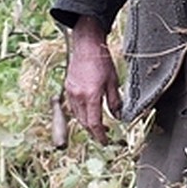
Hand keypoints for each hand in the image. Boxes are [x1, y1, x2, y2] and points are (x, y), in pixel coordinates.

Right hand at [65, 16, 121, 144]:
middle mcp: (78, 96)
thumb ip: (115, 101)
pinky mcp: (68, 88)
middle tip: (104, 133)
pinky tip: (88, 111)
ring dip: (86, 123)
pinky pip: (73, 107)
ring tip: (97, 124)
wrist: (87, 46)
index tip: (105, 141)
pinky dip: (80, 113)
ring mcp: (71, 93)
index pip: (94, 123)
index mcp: (91, 96)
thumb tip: (118, 116)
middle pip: (84, 122)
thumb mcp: (113, 81)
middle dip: (94, 131)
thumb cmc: (102, 61)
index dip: (100, 135)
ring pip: (77, 116)